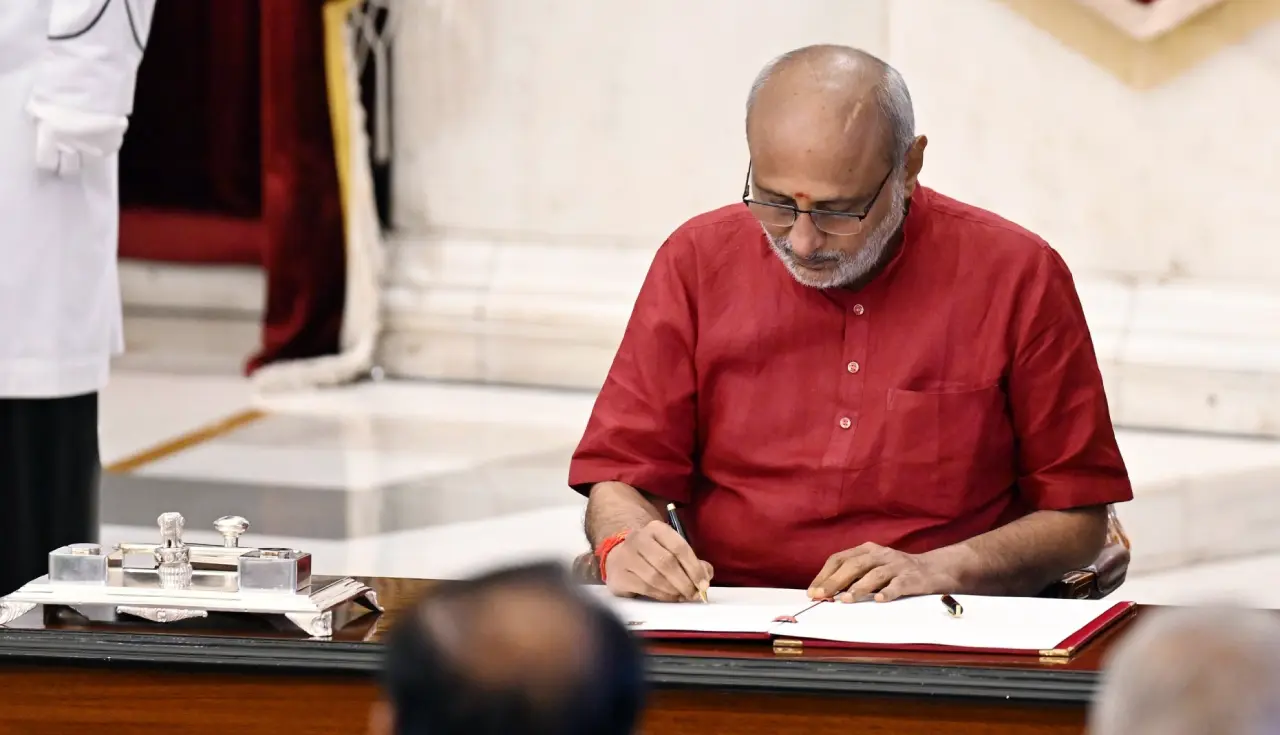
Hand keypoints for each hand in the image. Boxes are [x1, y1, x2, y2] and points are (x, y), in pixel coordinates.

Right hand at [604, 520, 712, 601]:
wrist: (620, 558)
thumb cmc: (652, 556)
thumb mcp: (672, 552)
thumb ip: (693, 563)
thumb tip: (706, 577)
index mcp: (656, 529)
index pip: (679, 547)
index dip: (694, 568)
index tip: (704, 584)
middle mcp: (639, 538)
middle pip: (667, 562)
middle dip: (684, 582)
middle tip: (693, 594)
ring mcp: (626, 556)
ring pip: (655, 577)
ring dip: (673, 590)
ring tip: (682, 596)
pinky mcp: (618, 574)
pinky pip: (644, 588)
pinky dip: (661, 595)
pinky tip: (668, 597)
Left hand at [807, 542, 958, 602]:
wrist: (935, 570)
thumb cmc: (897, 572)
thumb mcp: (874, 568)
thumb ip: (854, 577)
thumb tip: (826, 593)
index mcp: (867, 550)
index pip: (840, 558)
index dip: (825, 574)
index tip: (813, 591)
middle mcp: (881, 554)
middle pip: (854, 565)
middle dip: (835, 581)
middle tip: (822, 596)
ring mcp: (897, 565)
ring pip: (875, 574)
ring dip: (859, 587)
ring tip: (845, 599)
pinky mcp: (913, 578)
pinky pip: (899, 585)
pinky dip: (888, 592)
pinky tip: (879, 600)